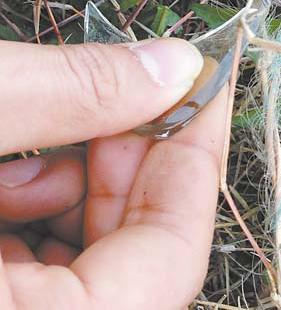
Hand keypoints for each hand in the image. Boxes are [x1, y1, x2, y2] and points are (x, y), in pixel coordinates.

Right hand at [0, 37, 226, 308]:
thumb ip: (79, 92)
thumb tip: (173, 66)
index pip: (174, 259)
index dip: (197, 162)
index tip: (207, 88)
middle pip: (133, 258)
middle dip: (136, 165)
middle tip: (141, 93)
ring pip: (86, 260)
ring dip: (76, 185)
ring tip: (43, 143)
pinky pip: (39, 268)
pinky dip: (36, 210)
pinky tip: (6, 180)